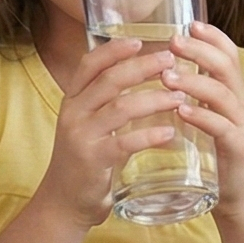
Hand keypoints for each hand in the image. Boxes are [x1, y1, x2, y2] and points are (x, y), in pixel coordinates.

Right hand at [39, 36, 188, 227]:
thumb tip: (146, 74)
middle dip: (143, 67)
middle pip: (110, 80)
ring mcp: (81, 136)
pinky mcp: (93, 160)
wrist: (64, 202)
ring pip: (121, 108)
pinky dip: (150, 136)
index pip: (89, 64)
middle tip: (171, 61)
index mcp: (73, 100)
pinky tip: (170, 134)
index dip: (114, 50)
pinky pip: (125, 143)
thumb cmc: (86, 158)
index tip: (140, 40)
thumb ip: (109, 102)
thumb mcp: (89, 123)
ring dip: (154, 99)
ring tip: (179, 96)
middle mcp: (74, 113)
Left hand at [162, 23, 243, 216]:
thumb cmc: (217, 156)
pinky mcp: (238, 147)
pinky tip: (181, 112)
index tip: (190, 24)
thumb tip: (166, 71)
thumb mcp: (209, 118)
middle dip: (199, 51)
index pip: (229, 54)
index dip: (213, 37)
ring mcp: (243, 125)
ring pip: (221, 94)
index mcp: (234, 93)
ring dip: (193, 82)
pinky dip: (200, 116)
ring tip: (167, 77)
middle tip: (173, 42)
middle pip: (226, 66)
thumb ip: (196, 97)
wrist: (238, 198)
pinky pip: (220, 127)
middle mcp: (243, 103)